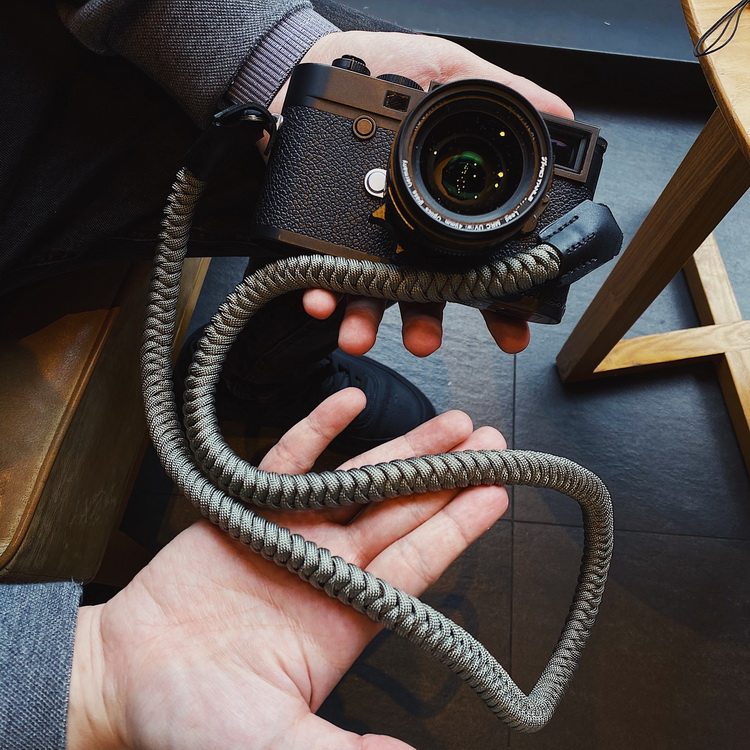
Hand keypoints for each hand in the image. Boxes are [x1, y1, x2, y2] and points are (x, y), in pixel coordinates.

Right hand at [68, 388, 508, 748]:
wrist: (123, 681)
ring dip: (404, 449)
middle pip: (402, 512)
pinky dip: (318, 431)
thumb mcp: (274, 745)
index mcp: (346, 618)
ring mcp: (291, 536)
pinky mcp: (248, 511)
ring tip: (451, 423)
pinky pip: (289, 462)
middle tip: (495, 441)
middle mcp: (329, 569)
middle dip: (449, 476)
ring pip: (360, 481)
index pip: (417, 563)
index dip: (458, 527)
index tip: (496, 494)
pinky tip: (349, 402)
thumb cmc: (195, 720)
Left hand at [270, 31, 573, 357]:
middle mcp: (407, 235)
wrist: (315, 58)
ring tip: (361, 332)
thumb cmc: (388, 68)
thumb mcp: (451, 71)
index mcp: (444, 211)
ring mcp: (364, 240)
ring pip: (373, 294)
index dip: (498, 301)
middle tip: (427, 340)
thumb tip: (559, 112)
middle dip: (429, 325)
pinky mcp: (321, 235)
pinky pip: (321, 273)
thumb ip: (503, 91)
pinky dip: (321, 292)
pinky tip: (320, 300)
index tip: (512, 329)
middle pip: (426, 293)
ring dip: (369, 320)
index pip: (479, 265)